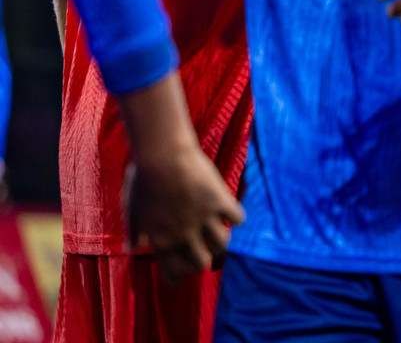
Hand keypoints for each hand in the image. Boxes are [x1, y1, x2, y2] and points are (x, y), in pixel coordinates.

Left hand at [125, 145, 244, 283]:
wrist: (162, 156)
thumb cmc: (142, 179)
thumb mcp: (131, 209)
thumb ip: (133, 231)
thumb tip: (132, 247)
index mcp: (160, 240)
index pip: (172, 271)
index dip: (178, 276)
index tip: (182, 273)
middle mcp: (183, 234)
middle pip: (200, 263)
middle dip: (201, 261)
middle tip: (202, 252)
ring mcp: (203, 219)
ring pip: (222, 245)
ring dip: (220, 243)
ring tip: (218, 235)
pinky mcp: (219, 201)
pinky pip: (237, 218)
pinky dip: (236, 217)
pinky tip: (230, 212)